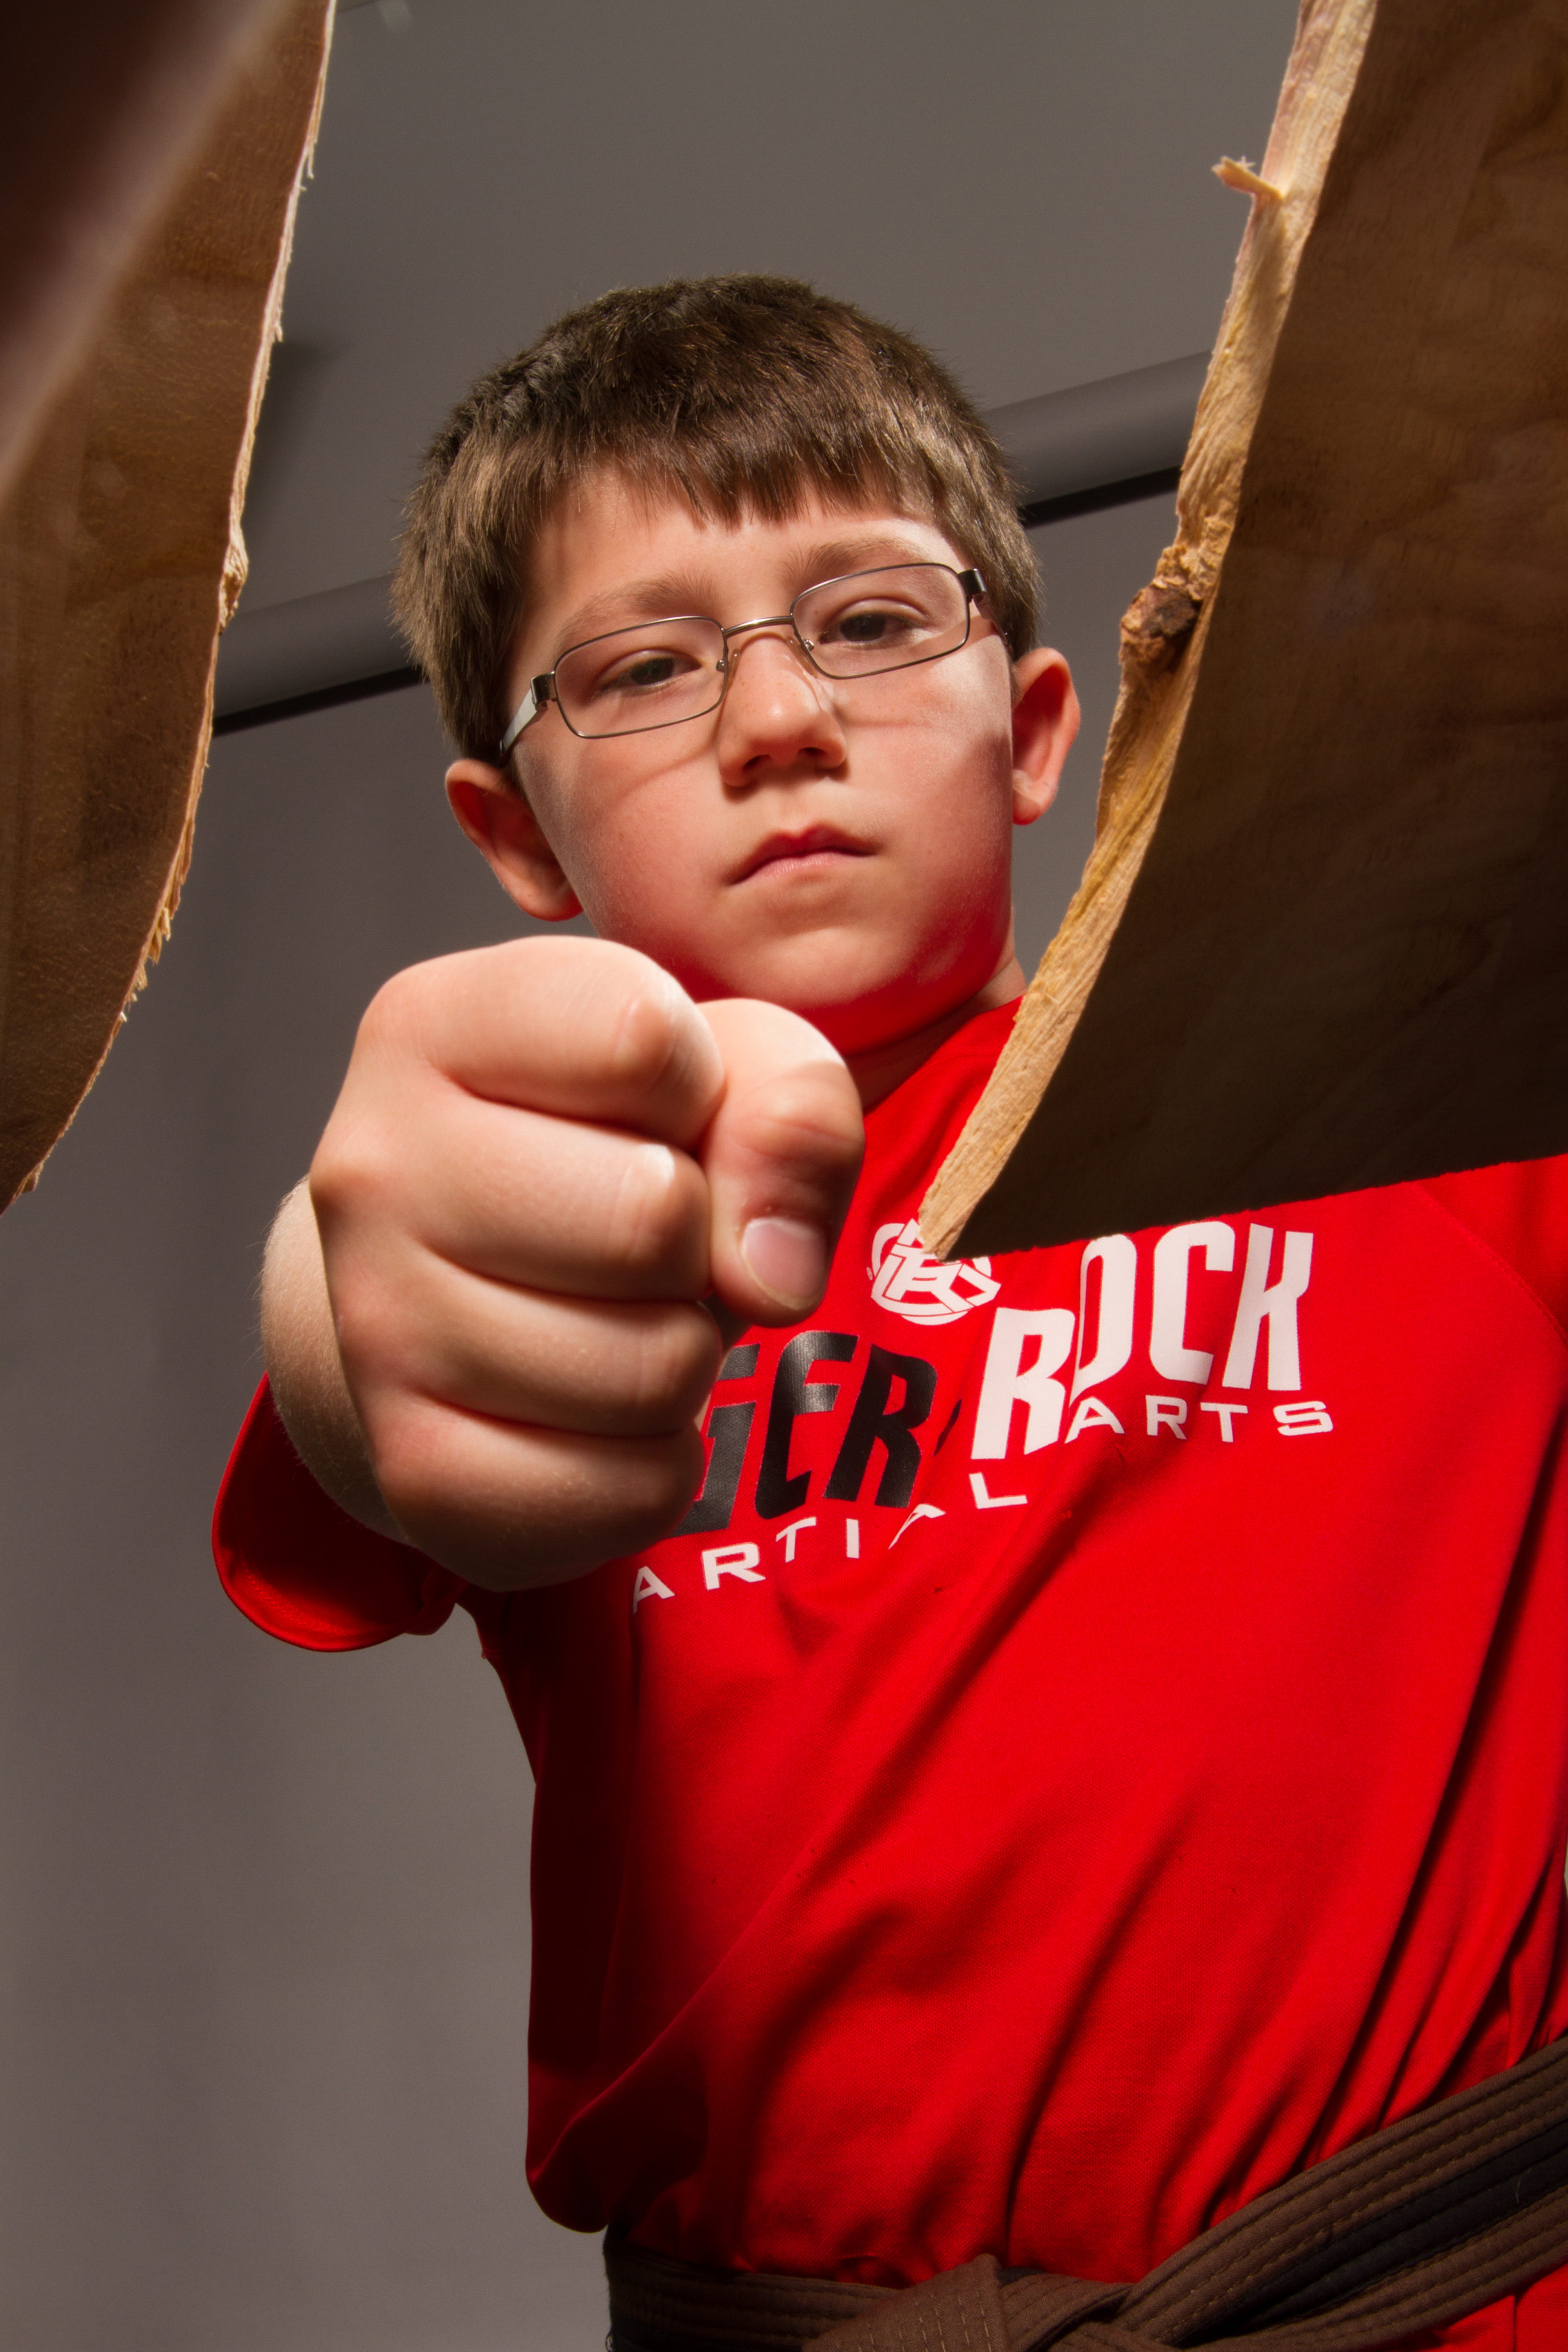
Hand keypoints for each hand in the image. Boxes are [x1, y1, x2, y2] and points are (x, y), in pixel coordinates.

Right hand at [284, 936, 862, 1587]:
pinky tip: (605, 1414)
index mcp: (429, 1024)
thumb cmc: (611, 1145)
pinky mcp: (413, 1470)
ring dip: (687, 1354)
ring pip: (651, 1369)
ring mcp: (373, 1326)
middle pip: (652, 1216)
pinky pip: (628, 1490)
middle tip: (648, 1240)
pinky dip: (660, 1465)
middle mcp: (370, 1167)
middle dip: (701, 1241)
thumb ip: (792, 1110)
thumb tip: (768, 1272)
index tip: (655, 1112)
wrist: (458, 1286)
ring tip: (624, 1316)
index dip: (703, 1089)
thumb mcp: (726, 1069)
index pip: (645, 1038)